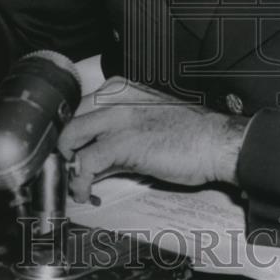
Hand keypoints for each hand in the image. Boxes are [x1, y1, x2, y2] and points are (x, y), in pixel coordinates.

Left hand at [57, 77, 249, 203]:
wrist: (216, 142)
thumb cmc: (190, 134)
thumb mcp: (146, 123)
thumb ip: (117, 134)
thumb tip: (93, 159)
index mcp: (120, 88)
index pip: (78, 107)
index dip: (70, 134)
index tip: (68, 153)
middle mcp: (115, 97)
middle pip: (69, 120)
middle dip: (63, 148)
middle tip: (67, 170)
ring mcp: (117, 117)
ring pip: (70, 137)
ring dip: (67, 165)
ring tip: (75, 184)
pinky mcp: (122, 142)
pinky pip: (86, 162)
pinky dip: (80, 181)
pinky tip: (85, 192)